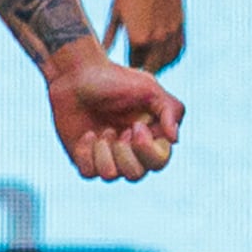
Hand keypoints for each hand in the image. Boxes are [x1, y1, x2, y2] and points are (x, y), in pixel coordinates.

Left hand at [42, 42, 180, 182]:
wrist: (77, 75)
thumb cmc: (115, 79)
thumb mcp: (149, 87)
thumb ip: (170, 110)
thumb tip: (174, 139)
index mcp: (151, 137)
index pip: (159, 162)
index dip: (147, 149)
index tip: (135, 126)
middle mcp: (131, 152)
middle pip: (136, 175)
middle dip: (124, 153)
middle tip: (116, 129)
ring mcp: (107, 157)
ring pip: (110, 176)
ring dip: (103, 151)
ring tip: (101, 130)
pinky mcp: (85, 159)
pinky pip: (88, 173)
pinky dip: (86, 152)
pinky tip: (86, 134)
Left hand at [103, 0, 185, 71]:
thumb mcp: (116, 12)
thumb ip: (110, 36)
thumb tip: (101, 53)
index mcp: (138, 38)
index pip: (133, 65)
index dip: (127, 68)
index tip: (120, 71)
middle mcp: (157, 39)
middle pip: (151, 68)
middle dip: (142, 70)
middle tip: (134, 73)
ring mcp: (172, 32)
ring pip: (167, 61)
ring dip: (158, 65)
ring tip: (148, 65)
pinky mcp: (181, 24)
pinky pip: (178, 49)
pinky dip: (171, 56)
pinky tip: (163, 55)